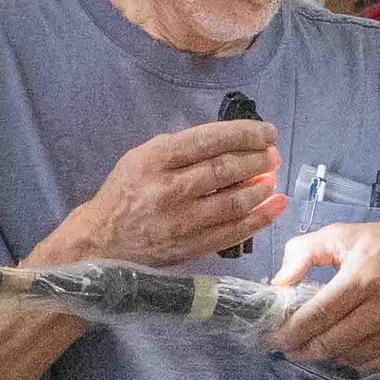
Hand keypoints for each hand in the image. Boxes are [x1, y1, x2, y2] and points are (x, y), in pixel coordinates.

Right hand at [51, 120, 284, 266]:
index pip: (210, 140)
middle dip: (257, 159)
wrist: (102, 242)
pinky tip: (277, 205)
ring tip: (272, 177)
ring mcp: (181, 222)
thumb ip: (182, 148)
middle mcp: (168, 189)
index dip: (245, 134)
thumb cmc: (125, 193)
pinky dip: (261, 218)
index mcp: (155, 159)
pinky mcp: (191, 247)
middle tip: (272, 154)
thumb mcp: (142, 157)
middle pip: (225, 169)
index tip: (267, 132)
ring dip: (261, 187)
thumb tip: (233, 142)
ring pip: (233, 201)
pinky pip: (234, 232)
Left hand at [271, 224, 379, 374]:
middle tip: (289, 348)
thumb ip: (304, 253)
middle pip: (330, 343)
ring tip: (320, 342)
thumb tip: (278, 284)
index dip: (291, 332)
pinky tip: (348, 346)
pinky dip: (354, 359)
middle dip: (303, 349)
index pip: (317, 316)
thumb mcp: (345, 235)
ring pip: (349, 357)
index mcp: (361, 279)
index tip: (275, 338)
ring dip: (329, 354)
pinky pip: (372, 364)